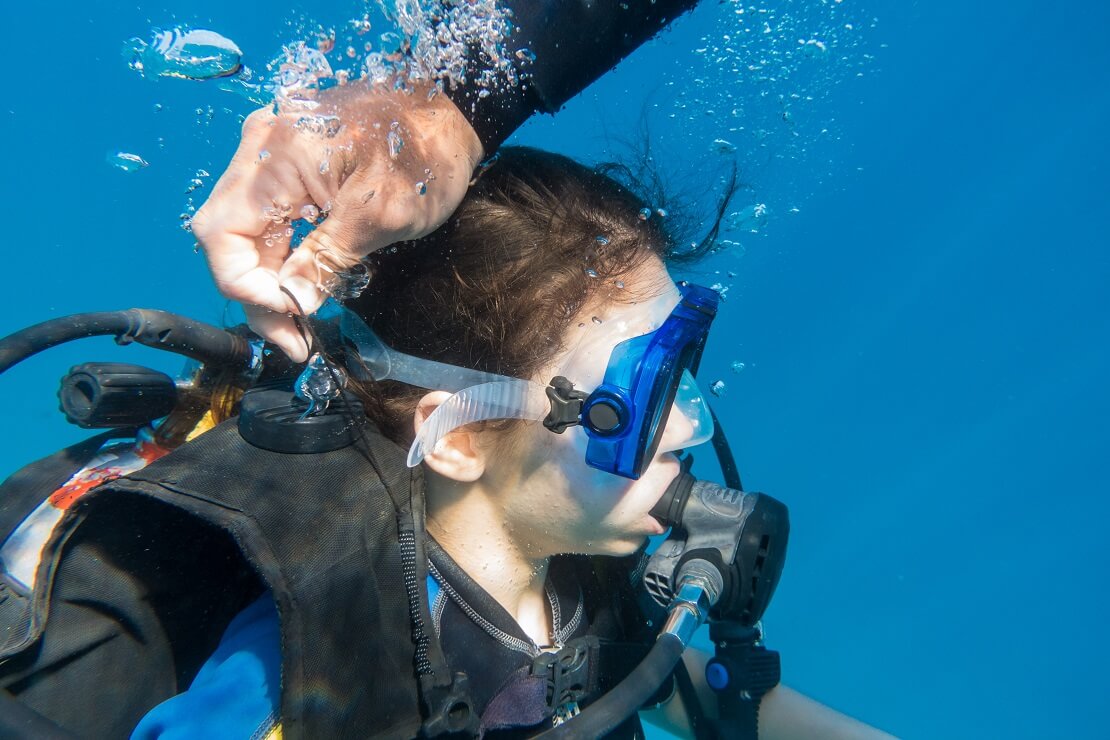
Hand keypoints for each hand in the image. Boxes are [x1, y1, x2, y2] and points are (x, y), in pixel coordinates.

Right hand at [191, 81, 483, 360]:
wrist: (451, 113)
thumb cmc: (425, 156)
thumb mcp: (380, 215)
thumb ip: (325, 258)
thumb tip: (291, 302)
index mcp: (275, 154)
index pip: (222, 234)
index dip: (246, 285)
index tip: (290, 316)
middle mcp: (260, 149)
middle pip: (228, 236)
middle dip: (256, 294)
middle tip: (294, 341)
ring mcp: (271, 154)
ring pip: (246, 232)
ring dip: (267, 281)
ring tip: (298, 326)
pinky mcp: (288, 164)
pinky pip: (269, 218)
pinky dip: (281, 256)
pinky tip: (301, 287)